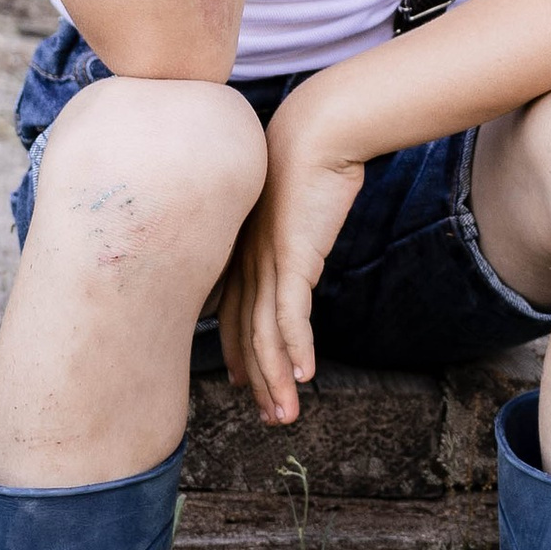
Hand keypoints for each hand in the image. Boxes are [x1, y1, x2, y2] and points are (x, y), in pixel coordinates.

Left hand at [219, 90, 365, 425]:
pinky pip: (291, 315)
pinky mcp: (292, 258)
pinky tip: (306, 377)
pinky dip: (297, 349)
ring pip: (265, 335)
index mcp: (241, 252)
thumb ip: (285, 233)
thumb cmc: (304, 161)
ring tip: (285, 416)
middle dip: (256, 381)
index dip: (238, 354)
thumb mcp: (289, 206)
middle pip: (245, 335)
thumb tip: (291, 246)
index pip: (234, 315)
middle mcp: (246, 263)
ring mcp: (266, 263)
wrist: (316, 132)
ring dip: (276, 380)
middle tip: (267, 417)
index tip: (243, 384)